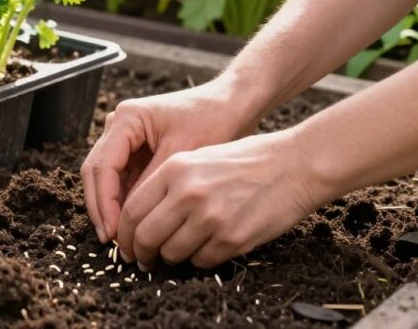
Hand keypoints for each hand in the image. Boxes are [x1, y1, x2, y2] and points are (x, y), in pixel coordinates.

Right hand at [81, 78, 263, 243]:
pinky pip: (122, 178)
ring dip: (111, 207)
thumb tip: (129, 221)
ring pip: (106, 178)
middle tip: (112, 242)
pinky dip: (124, 201)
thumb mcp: (180, 158)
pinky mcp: (136, 148)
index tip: (114, 233)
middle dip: (102, 208)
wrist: (232, 105)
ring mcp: (126, 136)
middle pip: (97, 172)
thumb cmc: (212, 122)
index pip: (103, 167)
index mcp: (127, 118)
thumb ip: (150, 185)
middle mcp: (119, 124)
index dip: (105, 203)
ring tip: (122, 239)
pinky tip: (133, 224)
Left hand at [116, 130, 317, 268]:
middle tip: (142, 259)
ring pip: (172, 253)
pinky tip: (207, 246)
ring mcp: (210, 218)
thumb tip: (139, 218)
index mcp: (175, 169)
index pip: (132, 210)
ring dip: (170, 257)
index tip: (126, 244)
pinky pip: (201, 261)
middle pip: (146, 236)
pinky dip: (199, 259)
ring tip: (178, 251)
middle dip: (140, 253)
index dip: (124, 233)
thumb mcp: (198, 157)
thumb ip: (167, 183)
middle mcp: (188, 193)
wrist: (293, 166)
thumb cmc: (246, 160)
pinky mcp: (232, 239)